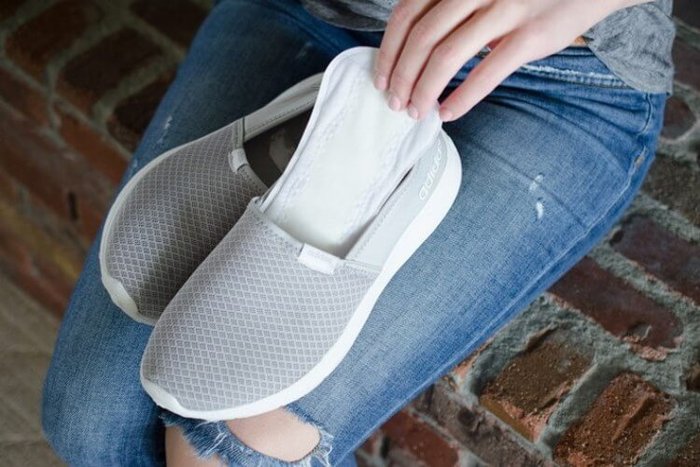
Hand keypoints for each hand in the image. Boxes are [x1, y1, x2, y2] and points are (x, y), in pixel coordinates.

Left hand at [374, 0, 635, 120]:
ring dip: (425, 90)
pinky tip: (448, 113)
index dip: (389, 50)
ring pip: (447, 56)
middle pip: (421, 38)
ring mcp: (505, 9)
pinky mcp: (530, 35)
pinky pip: (487, 72)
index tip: (382, 78)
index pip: (406, 14)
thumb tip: (412, 55)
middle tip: (396, 102)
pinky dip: (462, 97)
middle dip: (402, 77)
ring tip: (417, 111)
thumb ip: (450, 11)